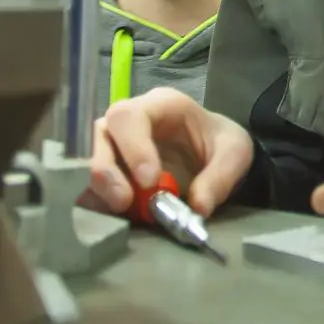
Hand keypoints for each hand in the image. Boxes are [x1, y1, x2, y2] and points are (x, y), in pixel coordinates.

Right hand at [80, 87, 254, 216]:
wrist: (216, 155)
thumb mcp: (235, 154)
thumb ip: (220, 177)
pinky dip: (95, 201)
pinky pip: (90, 183)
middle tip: (123, 201)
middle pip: (100, 133)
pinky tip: (109, 217)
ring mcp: (115, 145)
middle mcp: (131, 121)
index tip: (149, 180)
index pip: (131, 116)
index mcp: (161, 105)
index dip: (132, 146)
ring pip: (88, 157)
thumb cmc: (220, 144)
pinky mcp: (111, 171)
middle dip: (105, 168)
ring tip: (120, 210)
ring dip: (99, 187)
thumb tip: (198, 207)